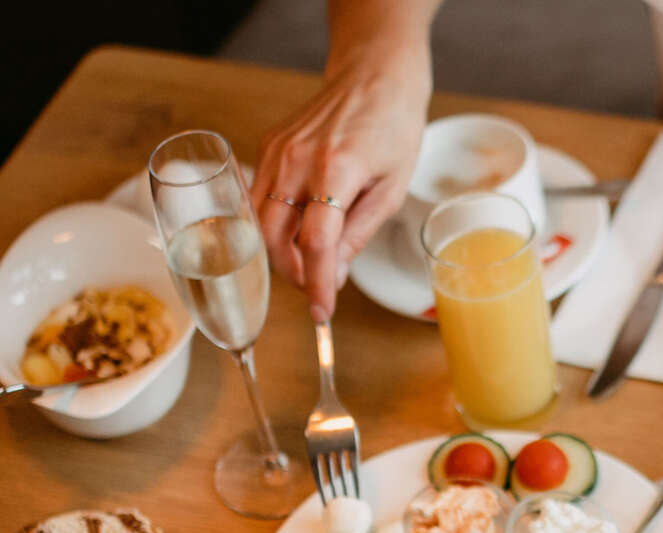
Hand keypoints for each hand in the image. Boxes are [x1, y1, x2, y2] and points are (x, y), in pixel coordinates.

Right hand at [251, 48, 429, 322]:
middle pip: (274, 236)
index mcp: (336, 170)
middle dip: (292, 273)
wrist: (374, 77)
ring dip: (280, 253)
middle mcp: (297, 159)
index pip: (315, 243)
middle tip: (316, 290)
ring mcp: (277, 151)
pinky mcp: (268, 147)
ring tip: (309, 265)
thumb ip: (358, 234)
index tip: (321, 313)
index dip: (316, 284)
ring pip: (259, 221)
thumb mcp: (392, 189)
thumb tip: (331, 276)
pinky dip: (274, 225)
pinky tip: (298, 234)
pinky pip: (260, 198)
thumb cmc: (393, 130)